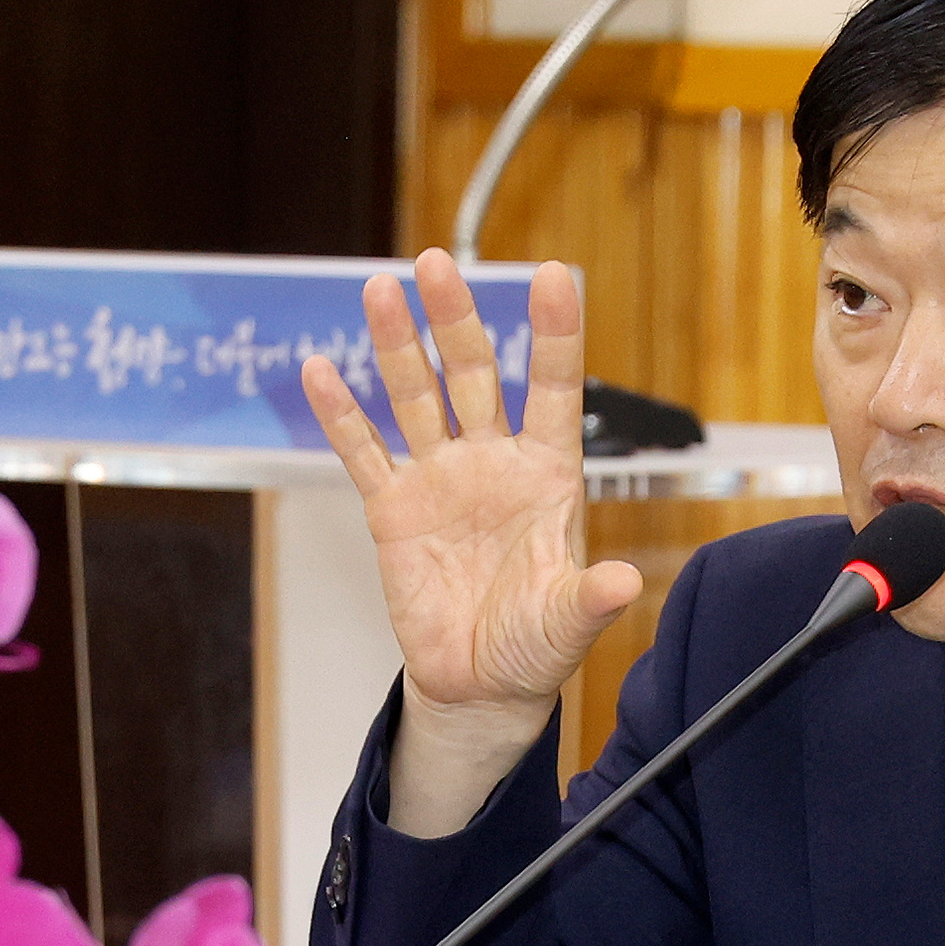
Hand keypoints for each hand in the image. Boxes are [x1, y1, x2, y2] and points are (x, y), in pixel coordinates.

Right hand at [300, 253, 645, 835]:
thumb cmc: (535, 646)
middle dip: (456, 318)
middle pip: (474, 373)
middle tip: (437, 263)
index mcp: (549, 474)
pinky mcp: (393, 510)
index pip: (555, 388)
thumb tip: (625, 584)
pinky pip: (364, 453)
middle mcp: (493, 461)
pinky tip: (319, 370)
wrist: (479, 682)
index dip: (554, 333)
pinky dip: (341, 414)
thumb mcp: (569, 623)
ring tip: (380, 289)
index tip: (555, 274)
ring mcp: (441, 479)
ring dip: (400, 344)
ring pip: (418, 397)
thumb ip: (592, 598)